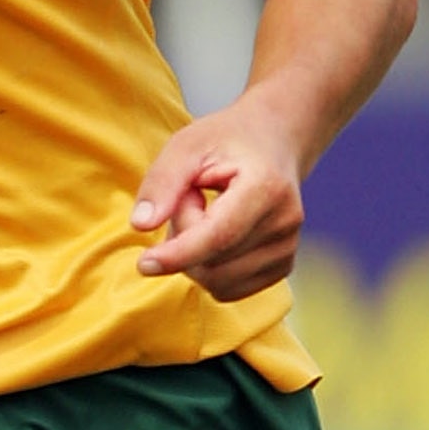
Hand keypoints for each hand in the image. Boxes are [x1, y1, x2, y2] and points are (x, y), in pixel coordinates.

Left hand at [131, 94, 304, 302]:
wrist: (275, 142)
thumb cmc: (227, 141)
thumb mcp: (186, 146)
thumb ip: (162, 183)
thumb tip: (140, 226)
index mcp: (266, 187)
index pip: (219, 236)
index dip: (179, 254)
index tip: (144, 263)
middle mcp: (285, 222)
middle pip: (213, 263)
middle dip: (183, 239)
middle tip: (188, 199)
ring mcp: (288, 248)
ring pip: (217, 281)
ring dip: (194, 256)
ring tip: (205, 213)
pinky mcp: (282, 266)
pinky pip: (228, 289)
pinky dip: (210, 268)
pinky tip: (217, 235)